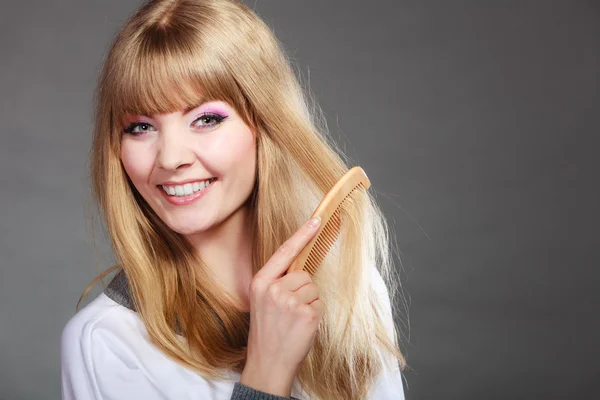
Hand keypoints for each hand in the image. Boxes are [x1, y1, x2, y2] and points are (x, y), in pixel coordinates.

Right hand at [240, 216, 325, 396]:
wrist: (267, 363)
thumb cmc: (267, 331)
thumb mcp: (263, 301)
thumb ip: (277, 282)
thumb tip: (300, 268)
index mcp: (260, 282)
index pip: (284, 252)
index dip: (302, 234)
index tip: (317, 219)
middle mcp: (273, 289)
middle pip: (303, 274)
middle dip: (302, 290)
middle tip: (289, 312)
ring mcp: (290, 302)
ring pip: (313, 289)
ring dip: (309, 304)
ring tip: (294, 321)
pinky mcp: (306, 314)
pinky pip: (320, 304)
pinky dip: (316, 316)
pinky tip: (302, 327)